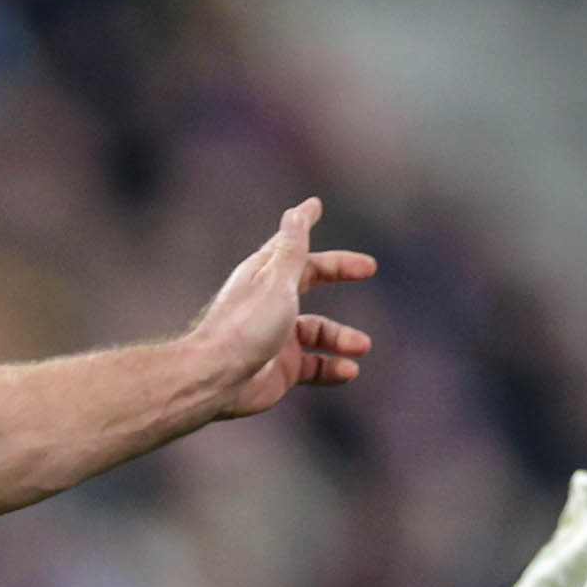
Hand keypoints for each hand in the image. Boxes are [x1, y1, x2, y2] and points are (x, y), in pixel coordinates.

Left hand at [186, 200, 376, 422]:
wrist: (217, 379)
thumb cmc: (246, 325)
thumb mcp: (277, 279)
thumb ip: (293, 246)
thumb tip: (299, 208)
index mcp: (266, 276)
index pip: (292, 246)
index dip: (308, 227)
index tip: (318, 207)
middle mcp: (271, 302)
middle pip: (310, 280)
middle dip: (338, 273)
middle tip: (369, 268)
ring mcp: (276, 337)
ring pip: (318, 331)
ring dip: (342, 336)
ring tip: (361, 345)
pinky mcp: (281, 369)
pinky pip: (315, 366)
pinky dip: (333, 367)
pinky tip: (349, 370)